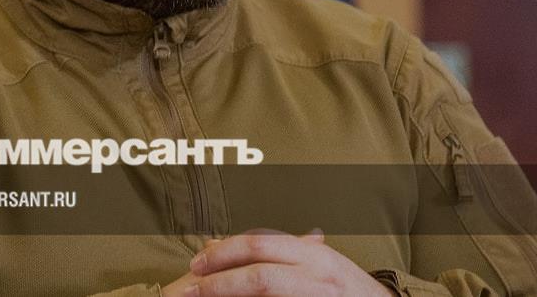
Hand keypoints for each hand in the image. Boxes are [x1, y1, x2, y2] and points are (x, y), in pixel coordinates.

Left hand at [177, 228, 391, 295]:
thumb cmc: (346, 290)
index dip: (224, 254)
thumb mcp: (316, 263)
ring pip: (265, 291)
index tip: (197, 263)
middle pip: (259, 274)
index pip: (260, 245)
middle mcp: (318, 276)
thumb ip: (277, 253)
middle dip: (219, 281)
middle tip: (189, 289)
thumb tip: (219, 245)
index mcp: (313, 255)